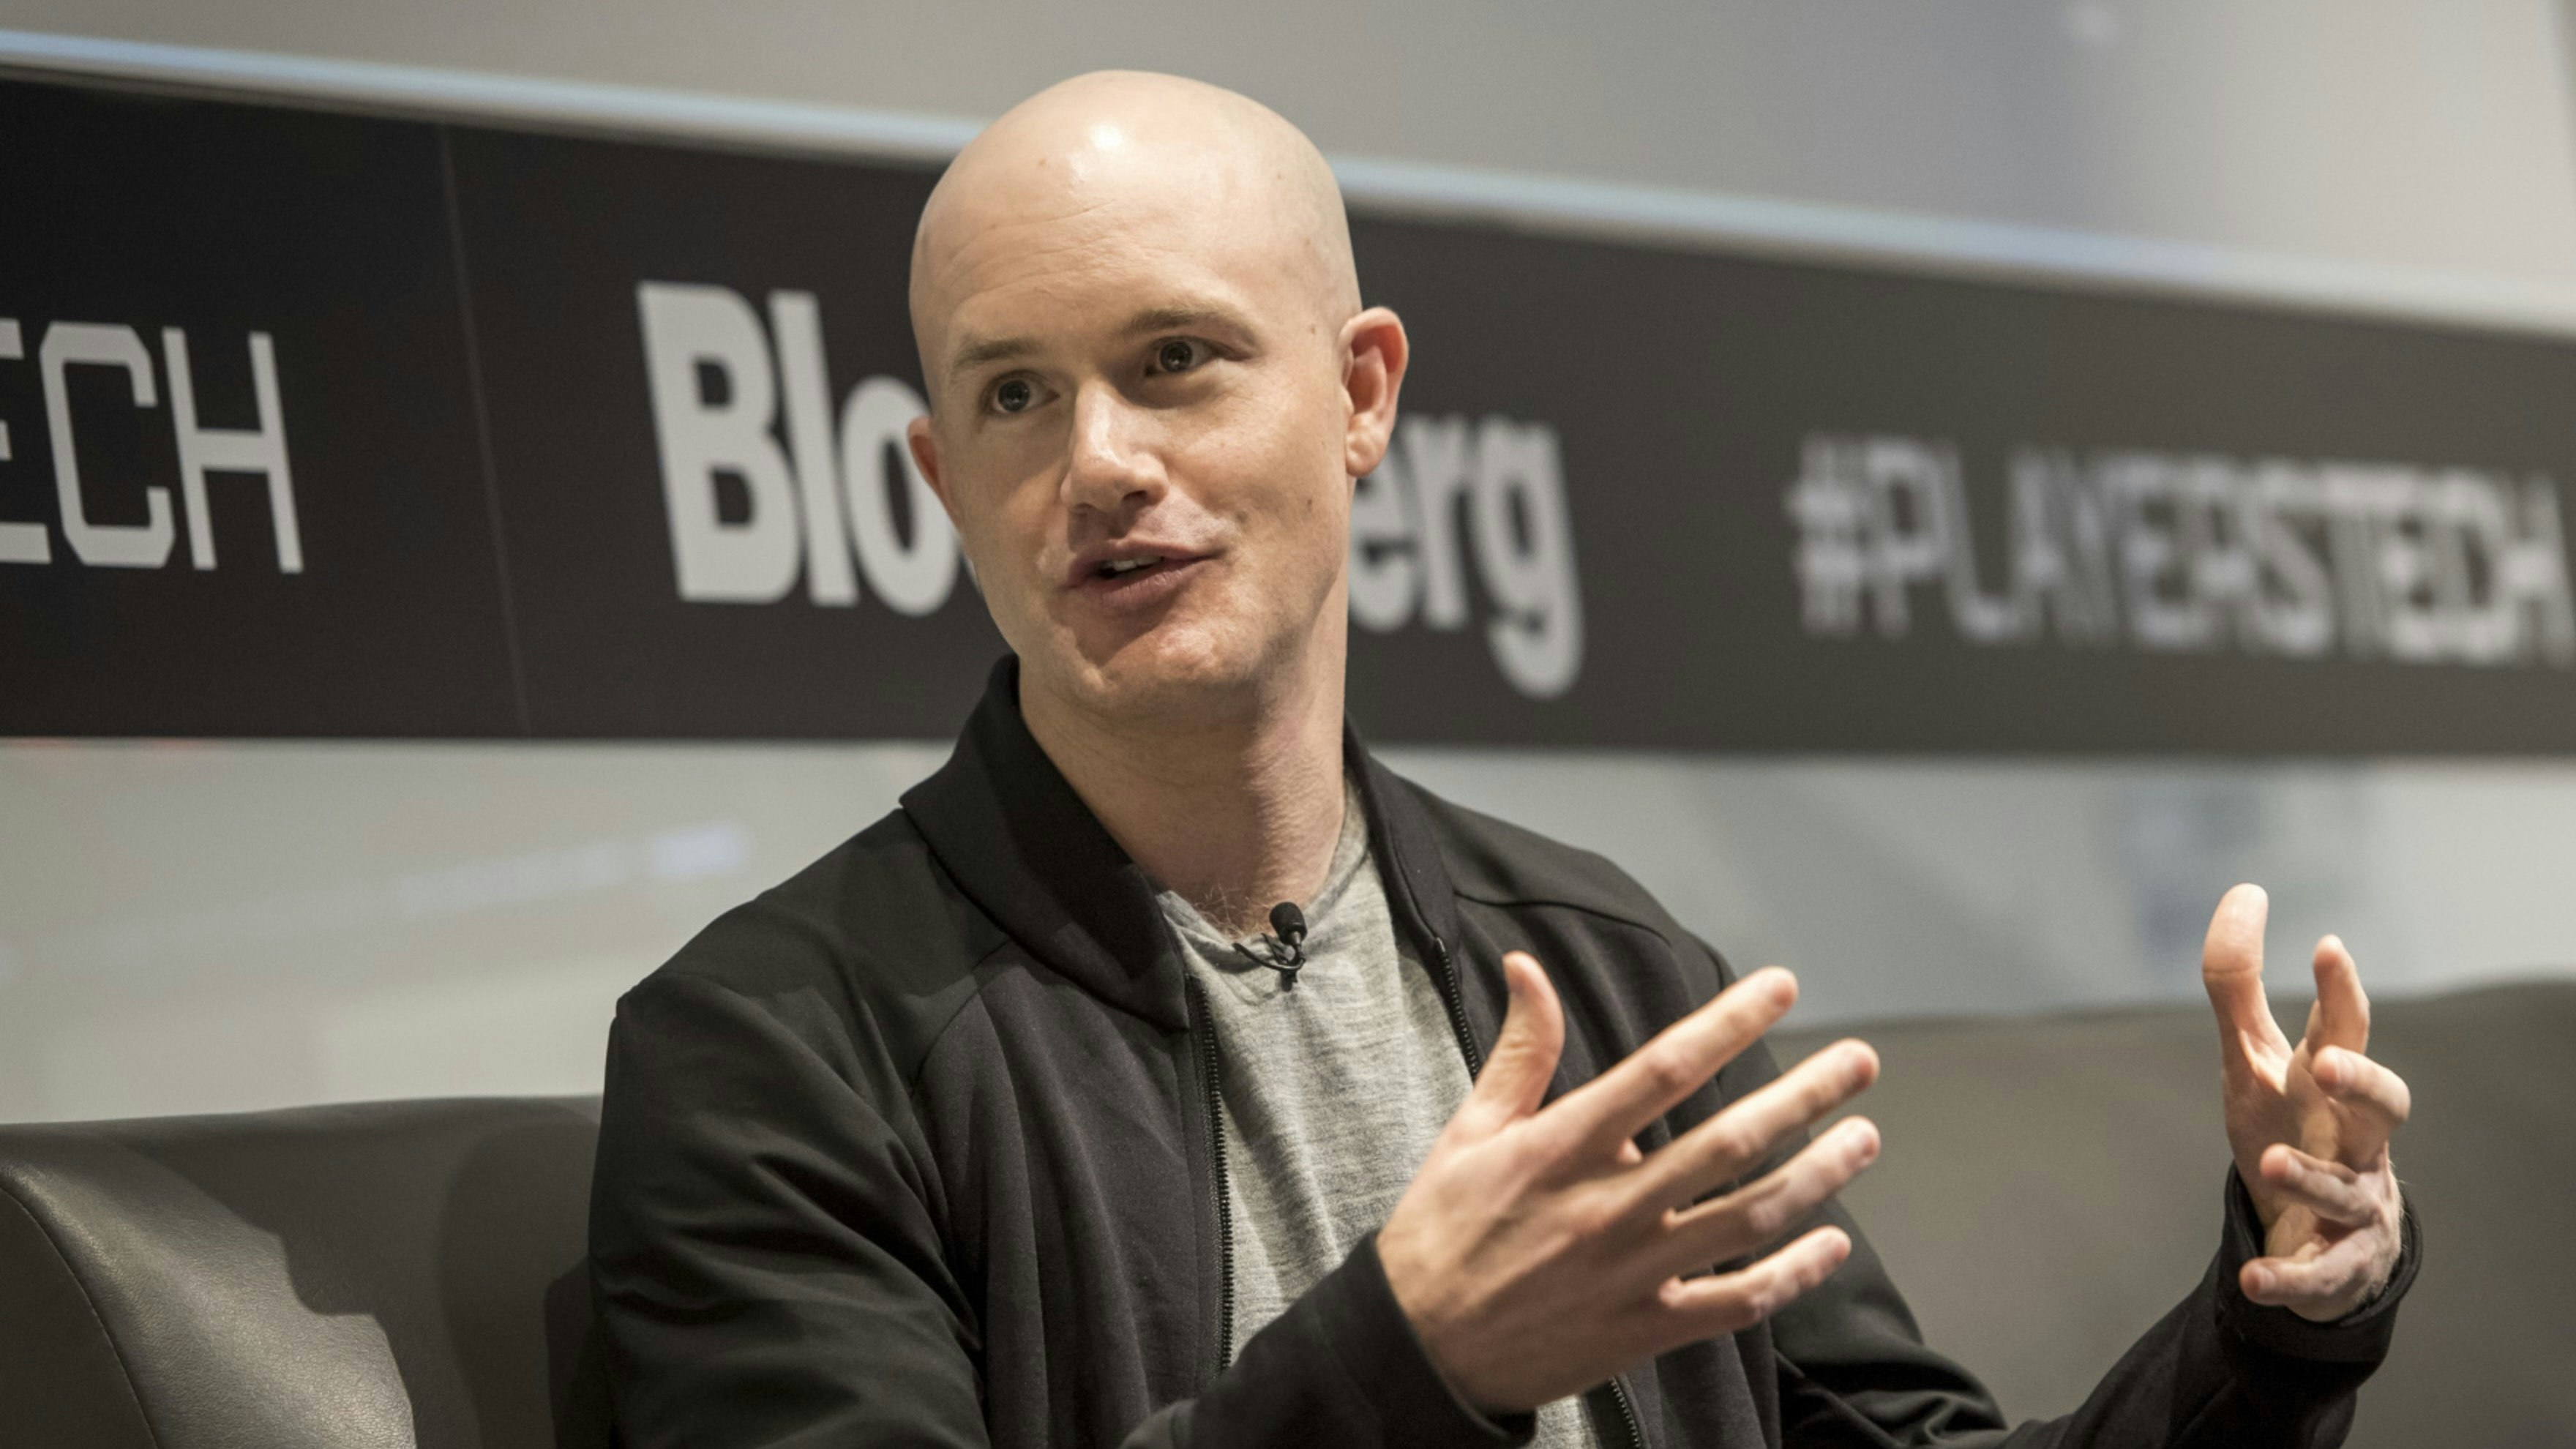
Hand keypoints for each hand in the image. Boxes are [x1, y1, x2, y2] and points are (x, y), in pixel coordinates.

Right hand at [1377, 952, 1880, 1413]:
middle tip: (1859, 1060)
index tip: (1778, 986)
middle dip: (1803, 1095)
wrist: (1421, 1351)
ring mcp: (1631, 1273)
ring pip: (1748, 1218)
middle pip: (1727, 1142)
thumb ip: (1519, 1050)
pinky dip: (1792, 1274)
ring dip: (1817, 1175)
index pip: (1660, 1069)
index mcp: (1561, 1148)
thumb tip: (1526, 966)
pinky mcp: (1644, 1330)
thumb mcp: (1469, 1130)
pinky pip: (1735, 1302)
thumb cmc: (1442, 1232)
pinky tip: (1831, 1243)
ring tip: (1864, 1136)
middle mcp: (1606, 1207)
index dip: (1726, 1022)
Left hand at [2201, 884, 2410, 1321]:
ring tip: (2270, 1162)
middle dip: (2364, 1082)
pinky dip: (2288, 1275)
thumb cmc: (2288, 1126)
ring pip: (2350, 1188)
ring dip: (2311, 1175)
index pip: (2348, 1030)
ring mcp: (2356, 1201)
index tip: (2327, 946)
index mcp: (2333, 1087)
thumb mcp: (2254, 1058)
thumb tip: (2245, 893)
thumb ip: (2238, 980)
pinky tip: (2254, 1278)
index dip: (2342, 990)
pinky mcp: (2339, 1261)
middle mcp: (2357, 1140)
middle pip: (2384, 1107)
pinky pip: (2320, 1271)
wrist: (2308, 1228)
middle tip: (2327, 1061)